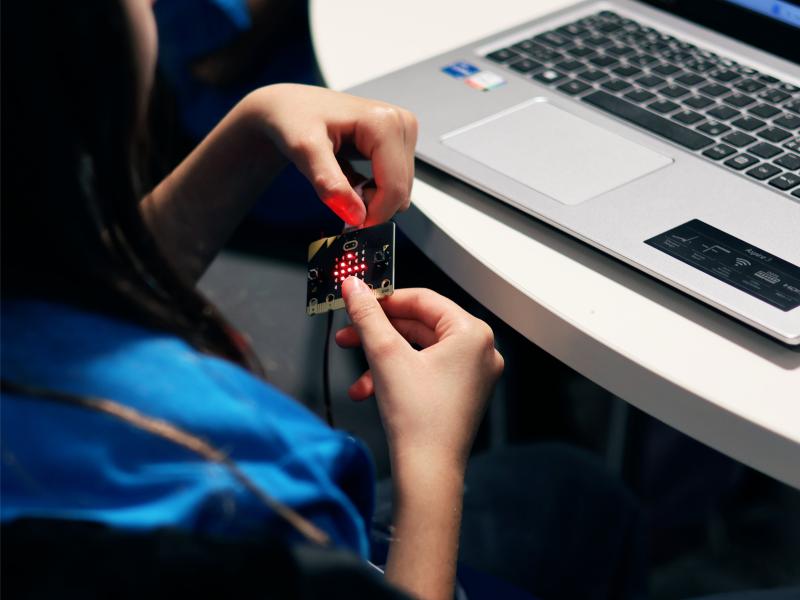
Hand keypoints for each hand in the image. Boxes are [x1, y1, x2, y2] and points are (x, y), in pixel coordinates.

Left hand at [248, 84, 417, 226]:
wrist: (288, 105)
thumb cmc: (293, 117)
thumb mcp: (304, 150)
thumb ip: (330, 184)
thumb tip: (356, 215)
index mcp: (384, 122)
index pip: (394, 186)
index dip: (374, 214)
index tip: (351, 226)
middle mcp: (400, 124)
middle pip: (401, 189)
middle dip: (372, 205)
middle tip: (339, 198)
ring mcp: (402, 132)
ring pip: (400, 188)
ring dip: (372, 198)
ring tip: (342, 183)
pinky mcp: (398, 141)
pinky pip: (395, 181)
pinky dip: (373, 190)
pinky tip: (351, 178)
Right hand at [336, 278, 503, 468]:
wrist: (427, 472)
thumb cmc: (419, 419)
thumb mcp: (385, 355)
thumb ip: (367, 315)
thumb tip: (354, 287)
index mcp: (472, 334)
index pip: (423, 300)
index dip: (385, 300)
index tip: (359, 299)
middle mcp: (479, 351)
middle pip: (419, 325)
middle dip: (378, 333)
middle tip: (349, 333)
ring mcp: (472, 374)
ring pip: (418, 350)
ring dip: (382, 359)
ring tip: (355, 372)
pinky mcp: (461, 393)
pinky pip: (425, 370)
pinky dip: (396, 376)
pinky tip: (368, 390)